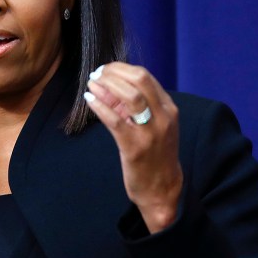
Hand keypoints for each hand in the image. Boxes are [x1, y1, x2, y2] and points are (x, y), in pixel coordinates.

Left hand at [83, 62, 182, 233]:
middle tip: (97, 73)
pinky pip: (115, 120)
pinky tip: (89, 99)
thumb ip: (134, 106)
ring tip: (92, 83)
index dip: (122, 68)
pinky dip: (100, 105)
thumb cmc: (155, 154)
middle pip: (139, 80)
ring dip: (107, 85)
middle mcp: (163, 116)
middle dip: (114, 72)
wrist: (162, 189)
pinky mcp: (135, 147)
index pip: (146, 76)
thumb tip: (108, 85)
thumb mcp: (153, 124)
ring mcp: (150, 132)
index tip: (106, 69)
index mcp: (168, 108)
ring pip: (130, 96)